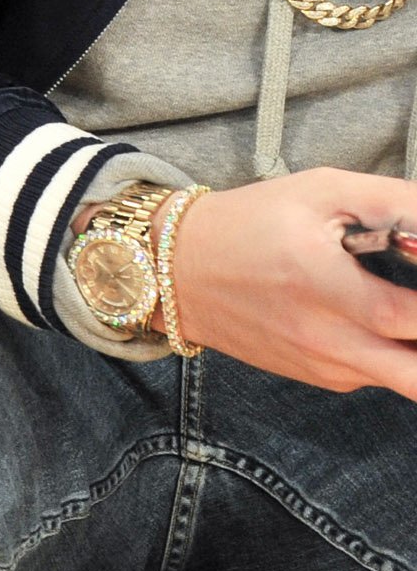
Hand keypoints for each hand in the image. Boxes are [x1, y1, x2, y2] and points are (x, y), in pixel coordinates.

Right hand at [162, 171, 416, 398]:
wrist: (178, 271)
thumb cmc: (250, 223)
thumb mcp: (320, 190)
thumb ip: (395, 202)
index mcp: (324, 285)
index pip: (413, 316)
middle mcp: (326, 338)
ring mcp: (325, 364)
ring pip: (407, 379)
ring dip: (414, 344)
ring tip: (402, 308)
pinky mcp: (320, 376)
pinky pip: (380, 374)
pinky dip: (396, 350)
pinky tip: (377, 316)